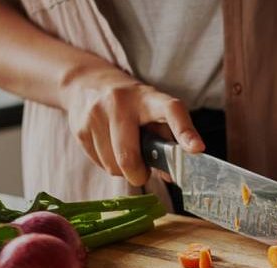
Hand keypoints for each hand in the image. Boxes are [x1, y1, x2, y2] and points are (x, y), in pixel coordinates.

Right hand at [59, 66, 203, 185]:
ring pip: (113, 166)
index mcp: (149, 98)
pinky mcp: (79, 128)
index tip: (197, 149)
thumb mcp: (152, 112)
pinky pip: (99, 164)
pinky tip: (108, 148)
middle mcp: (120, 102)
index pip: (170, 111)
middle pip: (128, 156)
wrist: (86, 83)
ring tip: (124, 152)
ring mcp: (96, 114)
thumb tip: (173, 175)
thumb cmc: (131, 105)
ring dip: (122, 170)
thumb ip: (166, 141)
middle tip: (142, 173)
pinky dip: (107, 164)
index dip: (185, 132)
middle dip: (138, 174)